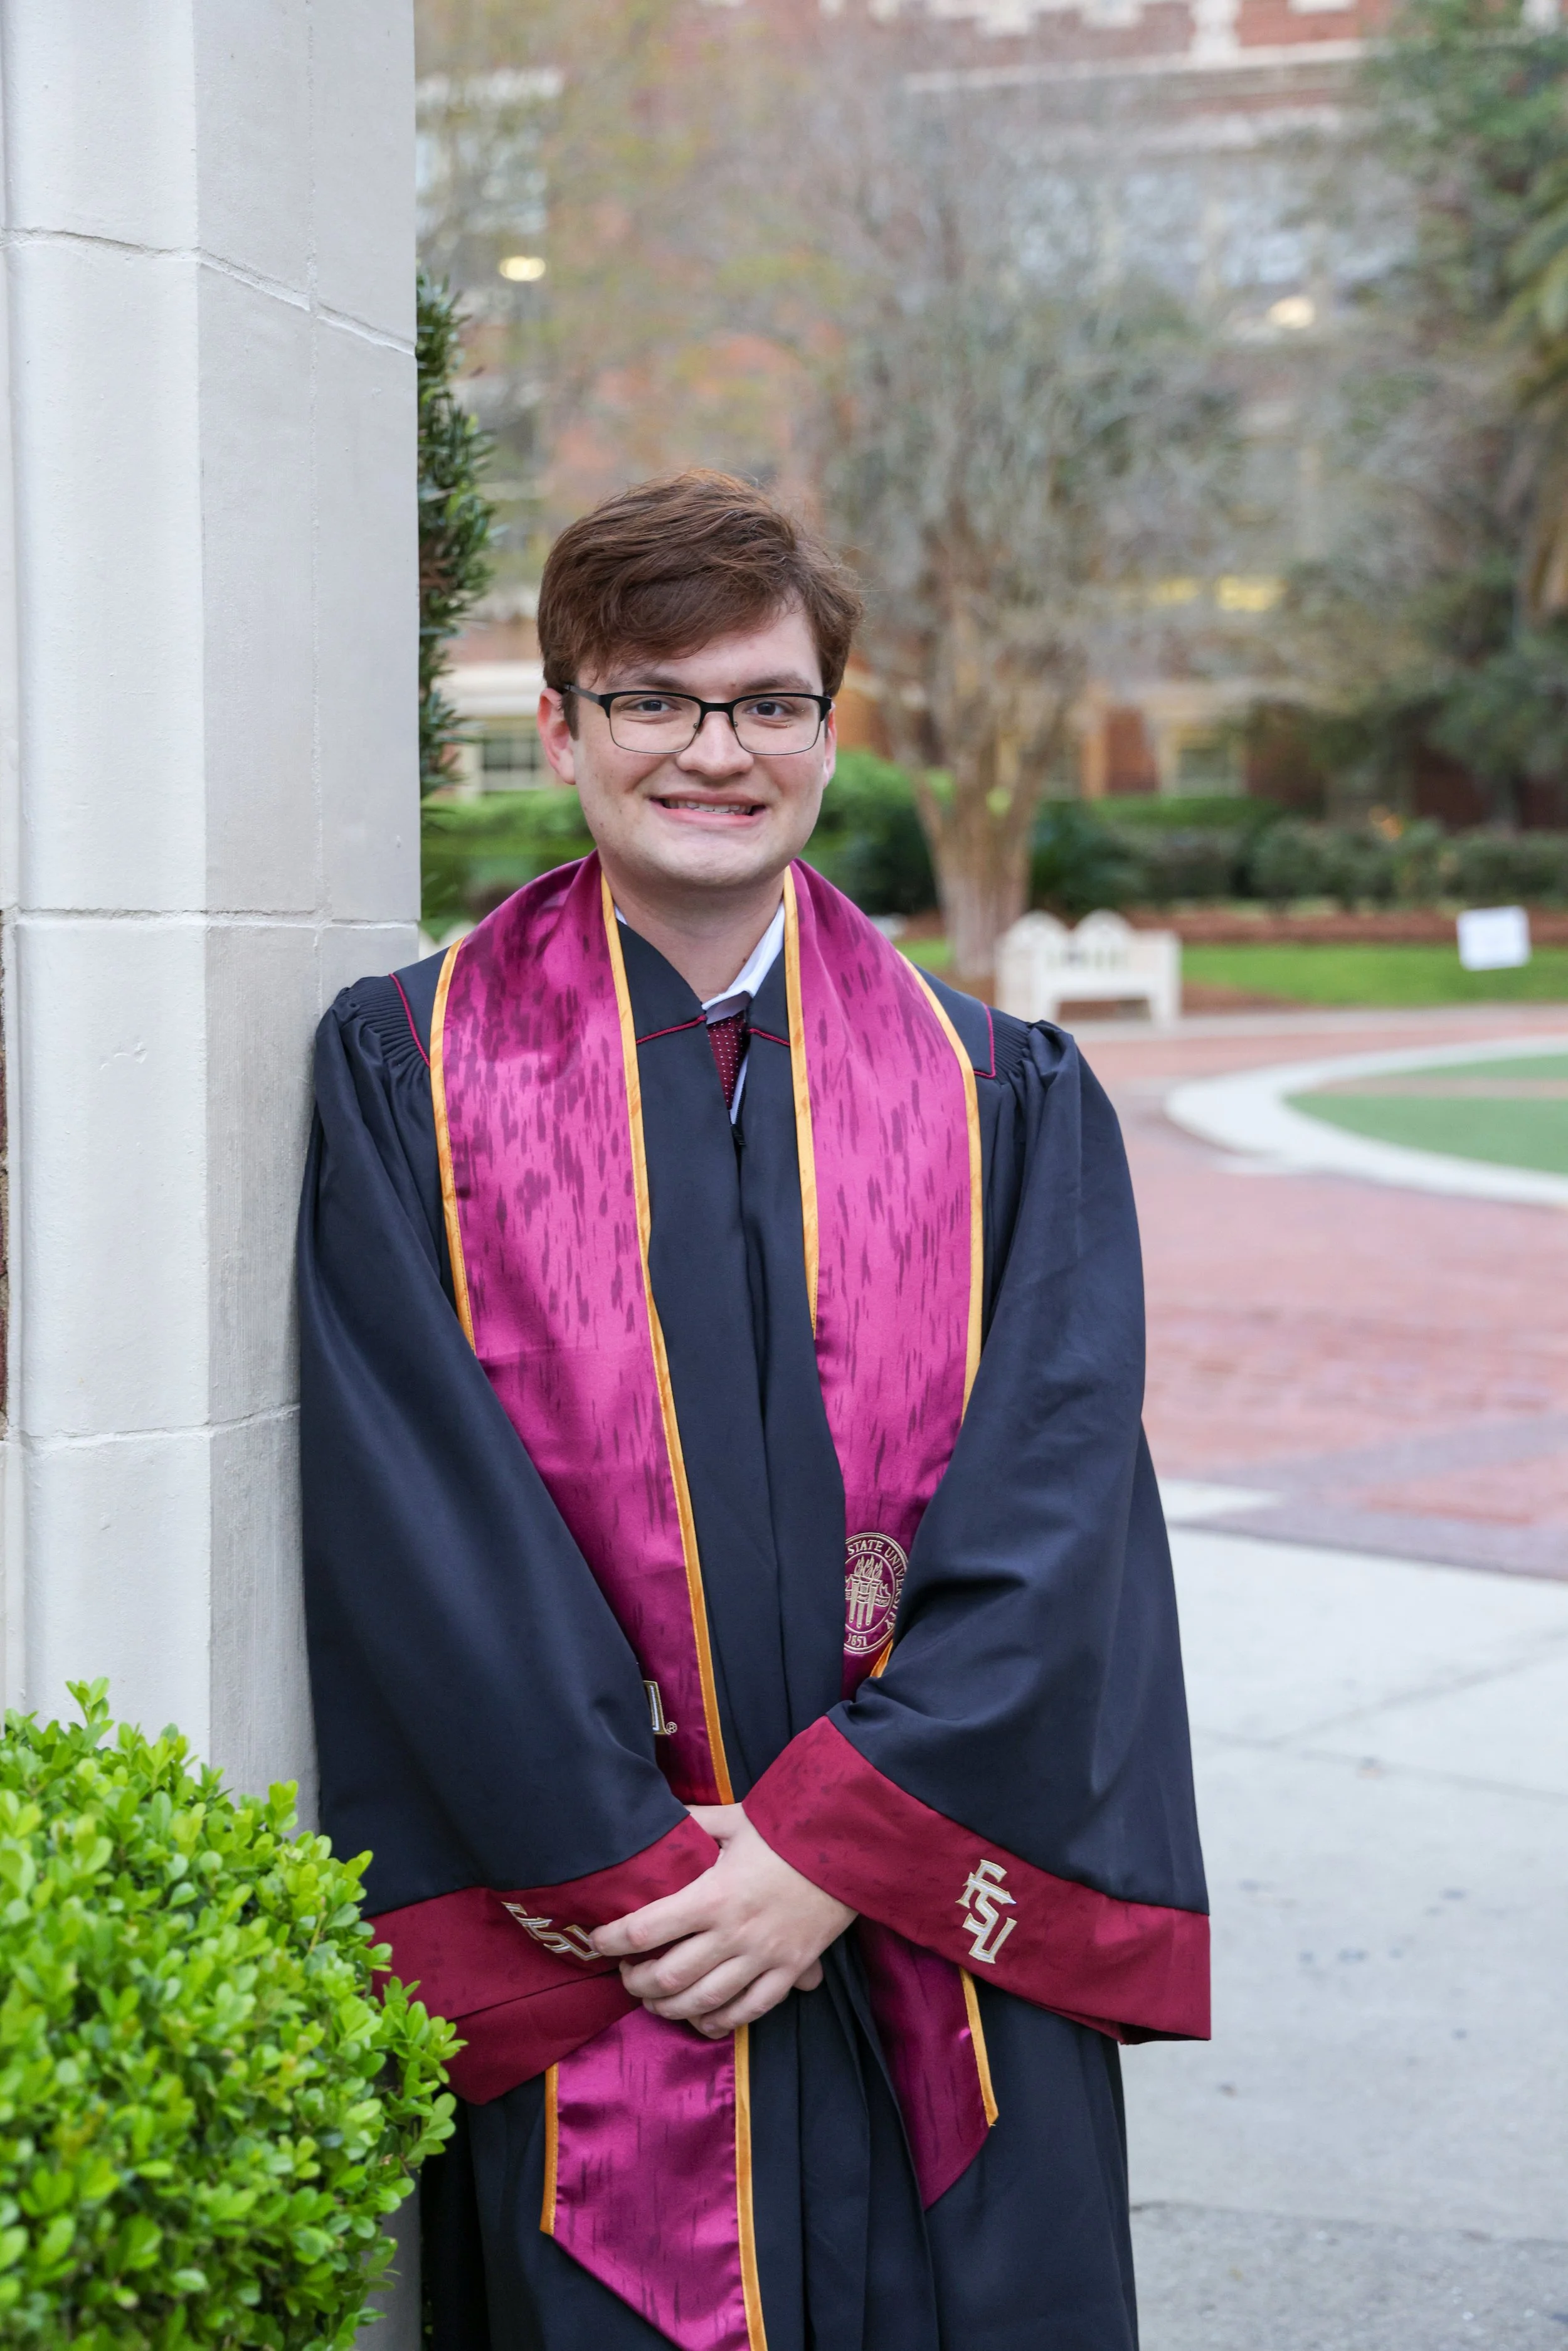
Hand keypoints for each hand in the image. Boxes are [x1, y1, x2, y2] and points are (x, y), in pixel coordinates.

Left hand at [590, 1805, 855, 2038]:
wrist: (849, 1849)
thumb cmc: (788, 1832)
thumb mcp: (736, 1819)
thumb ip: (693, 1821)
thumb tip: (657, 1815)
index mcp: (714, 1895)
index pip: (647, 1929)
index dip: (613, 1940)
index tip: (597, 1940)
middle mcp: (734, 1934)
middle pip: (668, 1977)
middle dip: (636, 1982)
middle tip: (626, 1974)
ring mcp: (763, 1959)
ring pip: (703, 2003)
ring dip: (668, 2008)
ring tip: (653, 2000)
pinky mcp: (788, 1972)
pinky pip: (748, 2012)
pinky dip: (718, 2023)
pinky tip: (700, 2020)